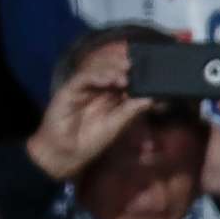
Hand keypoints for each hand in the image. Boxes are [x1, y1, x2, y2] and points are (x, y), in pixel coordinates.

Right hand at [26, 40, 154, 182]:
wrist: (66, 152)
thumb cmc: (92, 140)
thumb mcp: (117, 125)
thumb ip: (132, 110)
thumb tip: (153, 99)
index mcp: (112, 97)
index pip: (125, 80)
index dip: (136, 74)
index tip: (151, 72)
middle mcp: (99, 90)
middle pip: (111, 71)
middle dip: (124, 67)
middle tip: (136, 66)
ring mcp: (84, 89)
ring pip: (98, 71)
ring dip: (112, 70)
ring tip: (125, 75)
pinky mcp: (69, 90)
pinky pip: (83, 78)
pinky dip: (96, 76)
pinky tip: (108, 80)